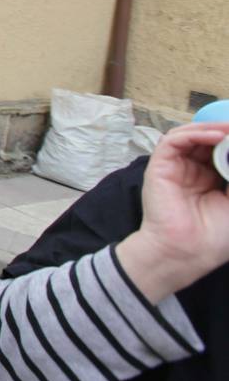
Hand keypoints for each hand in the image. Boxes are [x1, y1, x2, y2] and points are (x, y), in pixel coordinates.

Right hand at [116, 122, 228, 300]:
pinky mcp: (159, 166)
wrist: (187, 252)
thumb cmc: (214, 236)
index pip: (221, 151)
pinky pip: (173, 141)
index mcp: (210, 178)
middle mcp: (192, 169)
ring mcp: (175, 167)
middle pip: (207, 140)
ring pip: (190, 135)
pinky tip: (216, 137)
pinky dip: (194, 134)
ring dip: (212, 128)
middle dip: (226, 133)